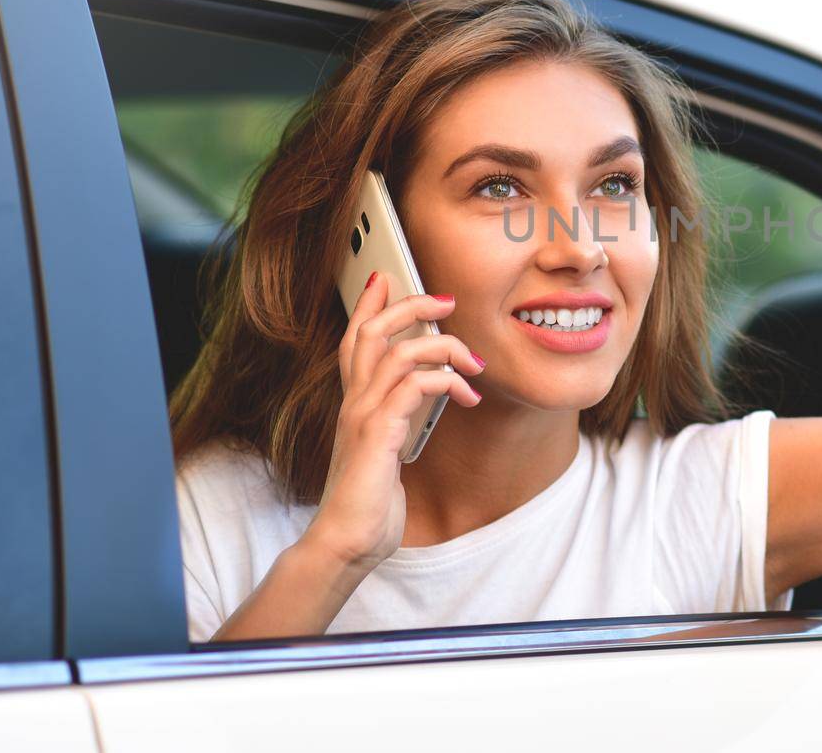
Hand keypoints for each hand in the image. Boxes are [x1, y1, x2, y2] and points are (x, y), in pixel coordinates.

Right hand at [301, 272, 484, 572]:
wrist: (347, 542)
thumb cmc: (368, 503)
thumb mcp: (385, 453)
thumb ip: (396, 424)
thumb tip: (422, 404)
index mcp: (355, 404)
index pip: (355, 340)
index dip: (369, 305)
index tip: (387, 278)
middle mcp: (354, 403)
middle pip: (371, 331)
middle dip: (409, 305)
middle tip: (446, 299)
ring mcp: (363, 416)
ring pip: (397, 352)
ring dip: (443, 346)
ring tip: (473, 362)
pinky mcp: (379, 433)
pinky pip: (414, 385)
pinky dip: (445, 380)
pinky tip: (466, 395)